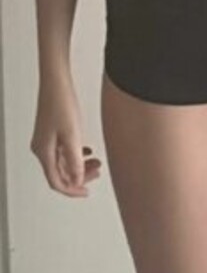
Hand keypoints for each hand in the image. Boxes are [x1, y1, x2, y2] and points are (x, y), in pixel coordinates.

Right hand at [31, 81, 102, 198]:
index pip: (56, 181)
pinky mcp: (52, 131)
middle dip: (79, 176)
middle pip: (60, 172)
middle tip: (96, 173)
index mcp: (43, 151)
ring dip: (80, 164)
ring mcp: (46, 139)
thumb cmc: (60, 102)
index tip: (86, 192)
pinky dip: (76, 153)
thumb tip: (77, 179)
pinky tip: (87, 150)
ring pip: (63, 161)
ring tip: (96, 162)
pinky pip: (63, 150)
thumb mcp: (71, 134)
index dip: (72, 189)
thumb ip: (75, 159)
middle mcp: (42, 147)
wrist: (56, 80)